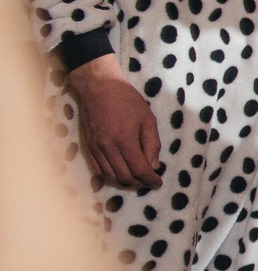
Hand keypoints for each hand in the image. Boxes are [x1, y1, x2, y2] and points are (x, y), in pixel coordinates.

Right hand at [64, 57, 161, 189]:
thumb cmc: (127, 101)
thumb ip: (152, 145)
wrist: (99, 88)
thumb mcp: (148, 120)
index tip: (158, 183)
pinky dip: (110, 175)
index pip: (139, 170)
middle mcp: (108, 148)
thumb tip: (153, 166)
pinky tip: (120, 171)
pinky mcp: (88, 146)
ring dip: (125, 180)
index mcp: (125, 141)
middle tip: (149, 181)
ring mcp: (95, 148)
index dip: (150, 180)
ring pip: (110, 175)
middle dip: (139, 183)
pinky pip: (98, 169)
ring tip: (136, 178)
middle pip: (124, 176)